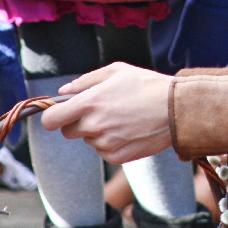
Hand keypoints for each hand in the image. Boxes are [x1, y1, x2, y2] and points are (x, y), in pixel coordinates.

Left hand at [41, 63, 173, 163]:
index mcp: (89, 103)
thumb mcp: (116, 71)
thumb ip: (85, 81)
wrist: (176, 109)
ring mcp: (105, 143)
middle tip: (99, 111)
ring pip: (88, 140)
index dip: (53, 116)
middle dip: (77, 122)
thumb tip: (64, 91)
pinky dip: (111, 142)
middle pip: (68, 132)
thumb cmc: (146, 85)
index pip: (51, 120)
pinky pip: (103, 151)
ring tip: (122, 118)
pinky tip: (129, 129)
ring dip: (97, 131)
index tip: (60, 112)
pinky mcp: (117, 156)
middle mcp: (94, 126)